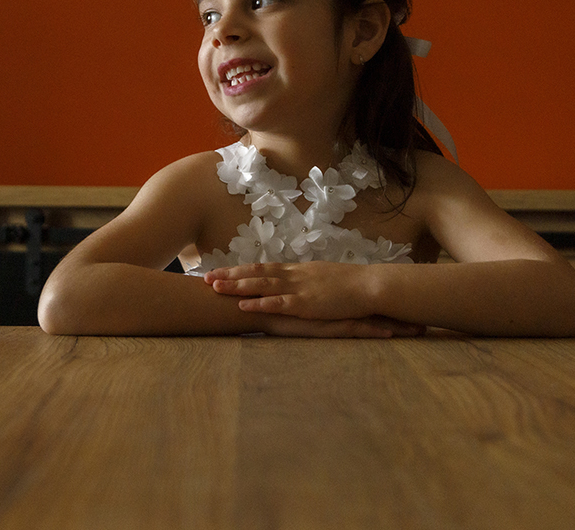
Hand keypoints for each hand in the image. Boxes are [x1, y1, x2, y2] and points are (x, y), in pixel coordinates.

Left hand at [205, 261, 379, 320]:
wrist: (369, 285)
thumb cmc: (349, 284)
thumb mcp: (321, 278)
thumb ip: (303, 280)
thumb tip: (290, 282)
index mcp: (296, 270)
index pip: (261, 267)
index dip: (239, 270)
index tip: (219, 272)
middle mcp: (293, 275)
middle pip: (255, 273)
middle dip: (229, 276)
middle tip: (205, 278)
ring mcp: (299, 288)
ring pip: (262, 285)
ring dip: (238, 287)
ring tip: (216, 288)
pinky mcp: (307, 303)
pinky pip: (279, 303)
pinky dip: (259, 304)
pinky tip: (244, 306)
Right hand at [258, 313, 424, 337]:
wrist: (251, 304)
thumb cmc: (267, 305)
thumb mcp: (288, 301)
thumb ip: (301, 300)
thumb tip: (310, 301)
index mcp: (328, 298)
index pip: (362, 299)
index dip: (386, 301)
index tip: (408, 303)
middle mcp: (335, 303)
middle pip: (375, 306)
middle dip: (402, 311)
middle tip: (427, 316)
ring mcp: (332, 314)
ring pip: (371, 317)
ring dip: (396, 323)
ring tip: (421, 330)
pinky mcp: (325, 326)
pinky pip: (355, 330)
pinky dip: (374, 331)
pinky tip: (391, 334)